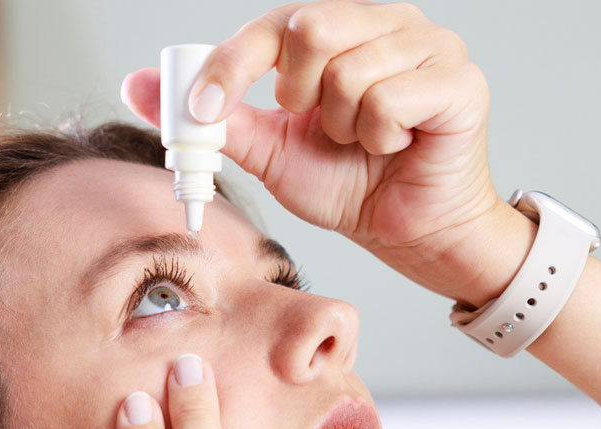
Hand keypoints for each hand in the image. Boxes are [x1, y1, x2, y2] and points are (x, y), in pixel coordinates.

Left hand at [121, 0, 532, 306]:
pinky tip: (396, 147)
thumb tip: (141, 87)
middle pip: (310, 28)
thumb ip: (217, 118)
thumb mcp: (271, 153)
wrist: (411, 235)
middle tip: (321, 127)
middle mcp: (387, 21)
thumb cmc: (352, 187)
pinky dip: (381, 137)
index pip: (274, 23)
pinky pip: (389, 101)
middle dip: (300, 97)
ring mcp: (431, 44)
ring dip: (345, 128)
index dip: (231, 65)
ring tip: (365, 144)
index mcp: (343, 26)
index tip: (201, 110)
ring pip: (349, 73)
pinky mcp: (460, 81)